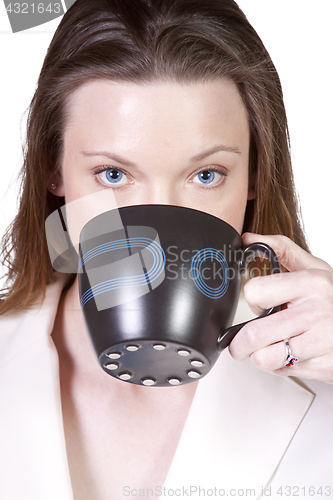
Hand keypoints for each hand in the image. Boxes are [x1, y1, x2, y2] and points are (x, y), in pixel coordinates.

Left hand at [229, 233, 332, 382]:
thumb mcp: (315, 269)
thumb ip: (281, 250)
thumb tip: (248, 239)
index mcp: (311, 284)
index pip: (255, 292)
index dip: (251, 299)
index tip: (258, 302)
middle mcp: (316, 312)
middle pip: (254, 334)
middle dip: (239, 342)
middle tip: (239, 342)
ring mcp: (320, 342)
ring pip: (265, 358)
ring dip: (260, 355)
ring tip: (269, 346)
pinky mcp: (323, 367)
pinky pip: (283, 371)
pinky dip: (280, 366)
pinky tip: (290, 353)